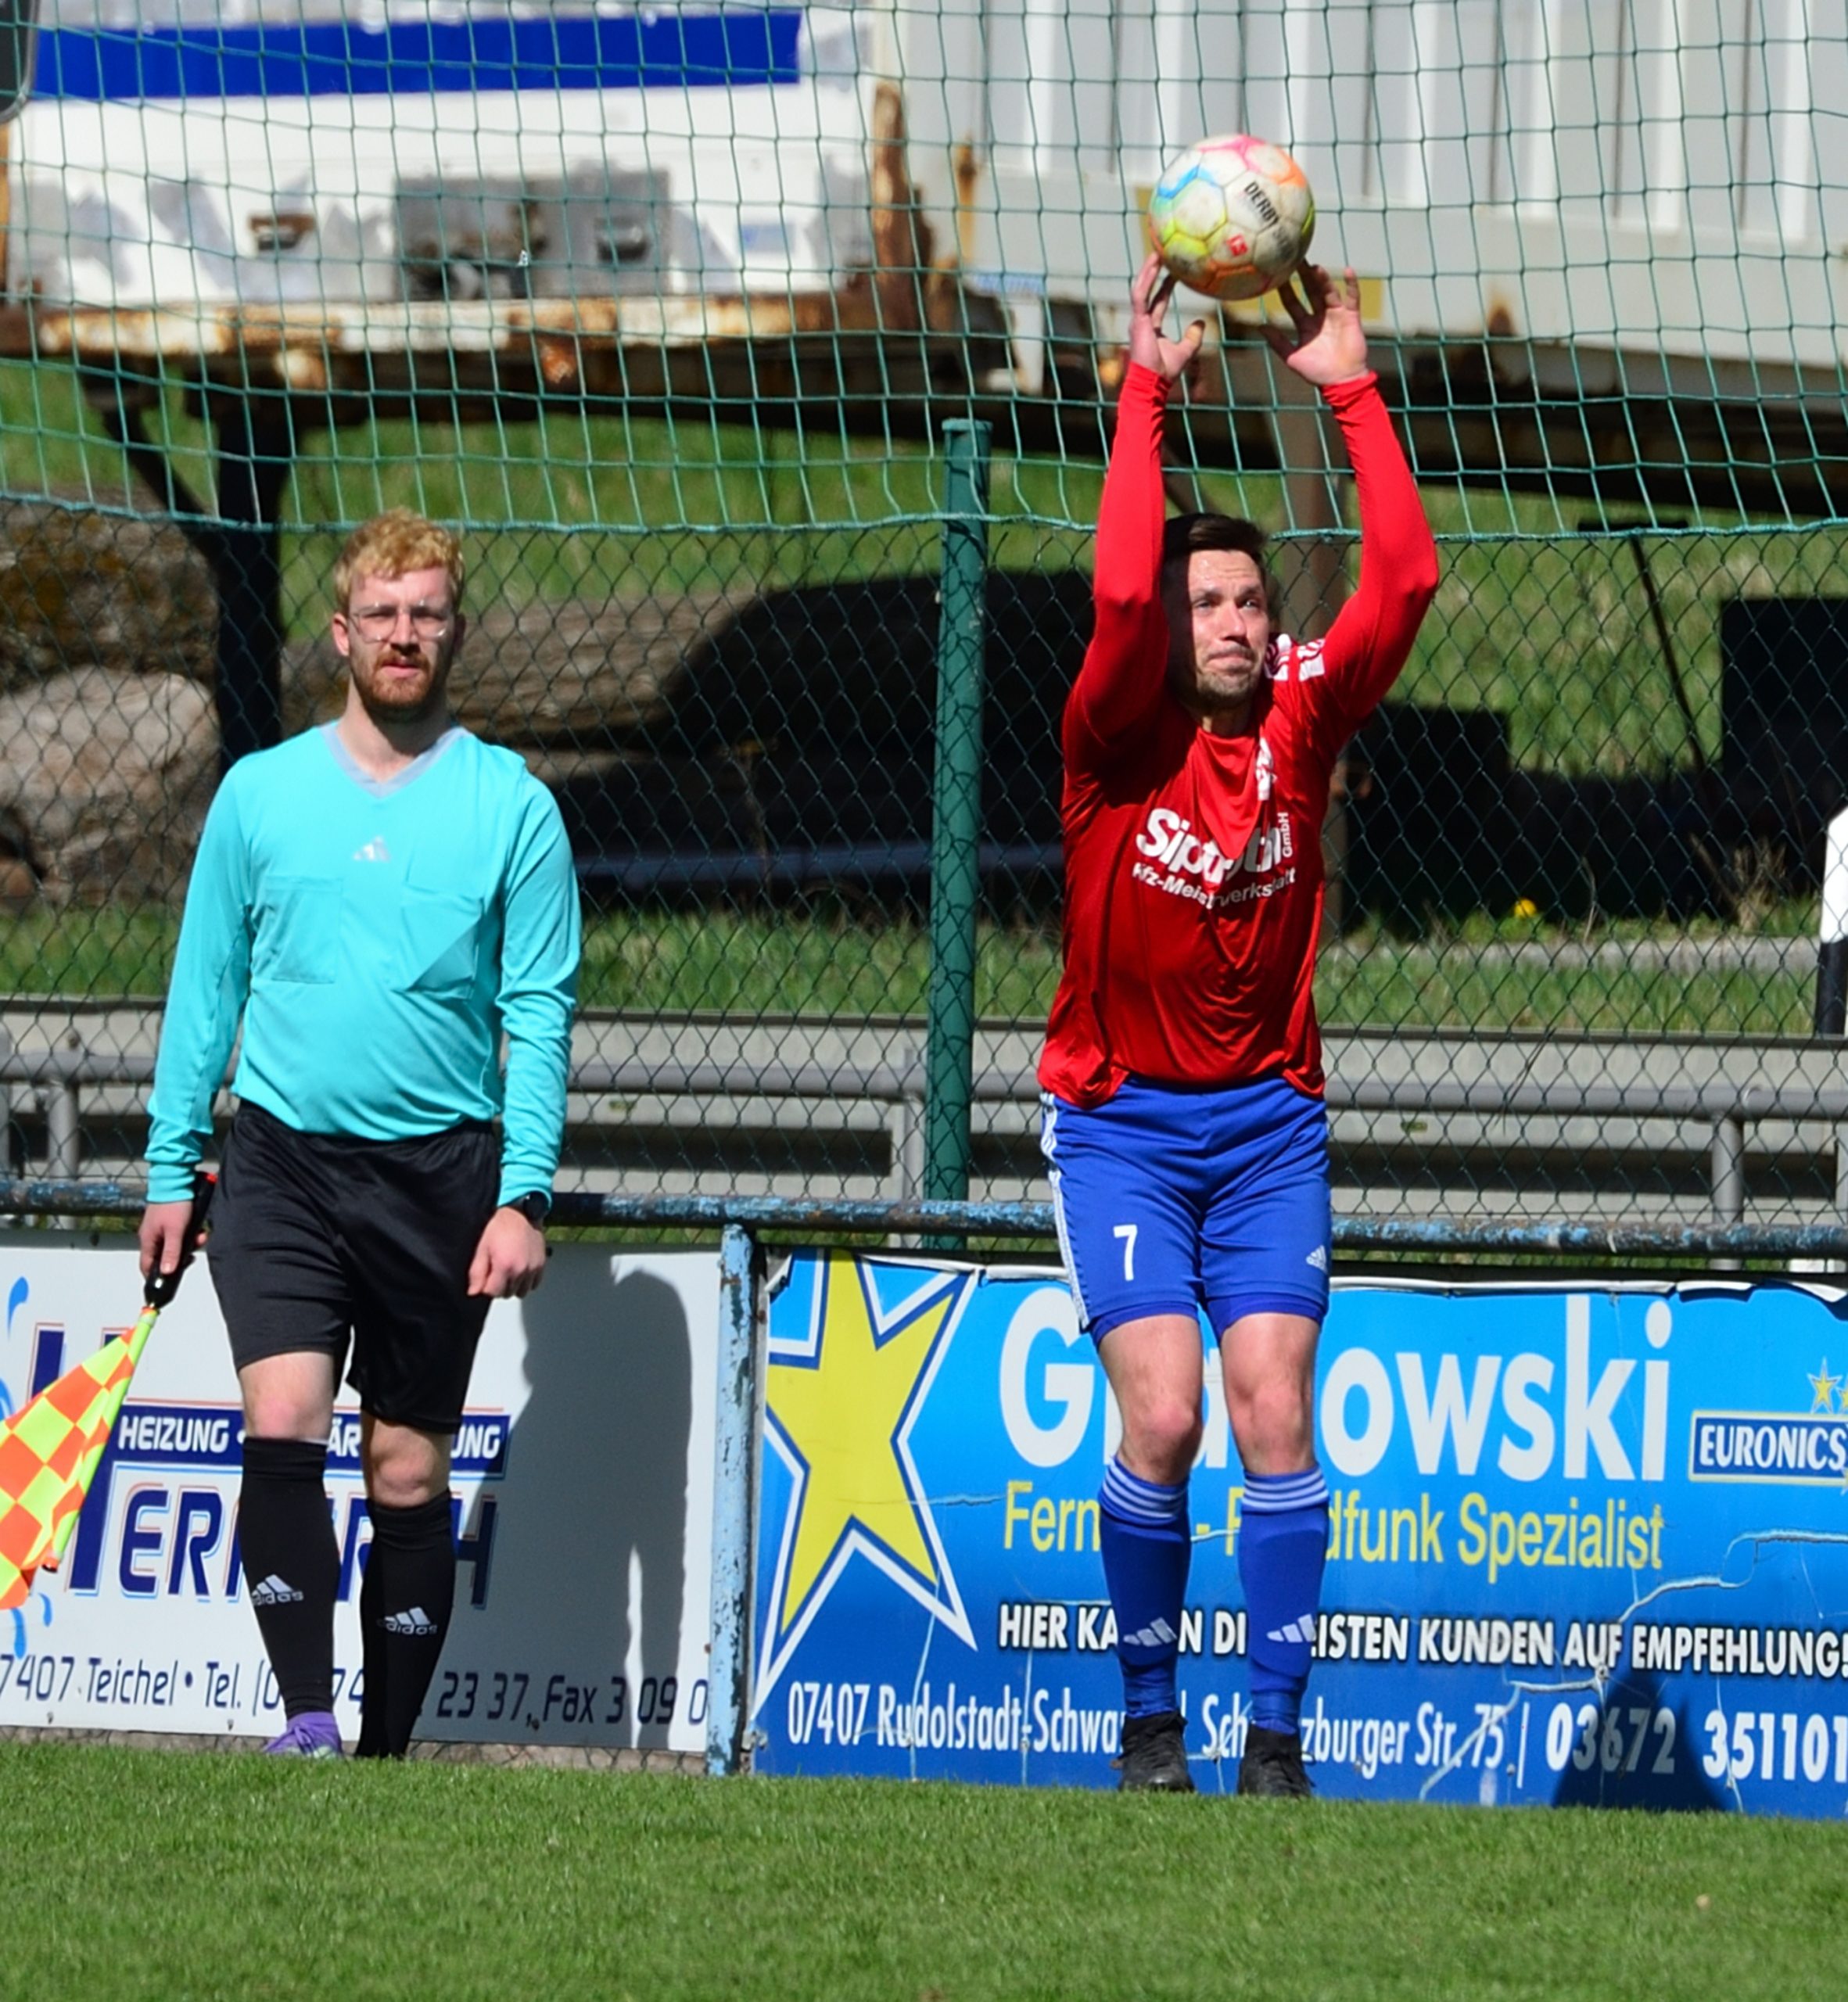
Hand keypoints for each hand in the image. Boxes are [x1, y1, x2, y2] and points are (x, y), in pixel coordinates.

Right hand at [139, 1200, 203, 1287]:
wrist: (177, 1180)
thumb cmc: (173, 1203)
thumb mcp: (175, 1231)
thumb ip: (171, 1252)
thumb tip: (167, 1272)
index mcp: (148, 1241)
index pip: (147, 1266)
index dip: (156, 1277)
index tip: (168, 1283)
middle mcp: (152, 1236)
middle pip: (165, 1257)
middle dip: (182, 1257)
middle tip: (193, 1254)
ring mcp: (161, 1229)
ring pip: (176, 1246)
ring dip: (190, 1244)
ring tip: (200, 1237)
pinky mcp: (171, 1222)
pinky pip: (181, 1236)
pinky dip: (191, 1235)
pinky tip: (199, 1231)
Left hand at [467, 1206, 547, 1299]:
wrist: (520, 1212)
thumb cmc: (500, 1226)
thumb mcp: (482, 1248)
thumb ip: (476, 1272)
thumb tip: (474, 1291)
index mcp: (505, 1266)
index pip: (493, 1293)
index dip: (486, 1286)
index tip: (486, 1276)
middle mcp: (521, 1270)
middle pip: (506, 1293)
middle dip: (499, 1286)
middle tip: (496, 1270)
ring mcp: (533, 1268)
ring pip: (521, 1292)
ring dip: (513, 1285)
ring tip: (508, 1270)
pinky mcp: (541, 1265)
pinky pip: (533, 1284)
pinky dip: (526, 1281)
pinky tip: (519, 1269)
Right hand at [1127, 251, 1206, 384]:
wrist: (1152, 382)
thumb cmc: (1165, 372)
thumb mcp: (1185, 351)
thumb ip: (1193, 337)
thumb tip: (1201, 322)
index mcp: (1150, 327)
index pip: (1158, 302)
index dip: (1165, 286)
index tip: (1174, 272)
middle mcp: (1141, 321)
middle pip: (1147, 290)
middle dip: (1153, 272)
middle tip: (1162, 254)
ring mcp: (1138, 320)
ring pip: (1141, 289)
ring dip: (1148, 270)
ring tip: (1156, 253)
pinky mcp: (1137, 320)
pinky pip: (1141, 295)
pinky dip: (1147, 280)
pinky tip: (1153, 266)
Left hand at [1265, 263, 1368, 386]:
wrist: (1341, 382)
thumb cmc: (1317, 373)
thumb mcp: (1292, 357)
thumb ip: (1277, 342)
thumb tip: (1260, 326)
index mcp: (1306, 325)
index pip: (1293, 303)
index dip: (1285, 290)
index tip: (1277, 275)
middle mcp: (1320, 317)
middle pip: (1310, 292)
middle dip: (1303, 277)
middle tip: (1296, 258)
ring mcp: (1336, 315)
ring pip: (1327, 292)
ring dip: (1322, 279)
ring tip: (1313, 267)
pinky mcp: (1351, 317)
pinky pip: (1352, 297)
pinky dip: (1351, 284)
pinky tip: (1348, 271)